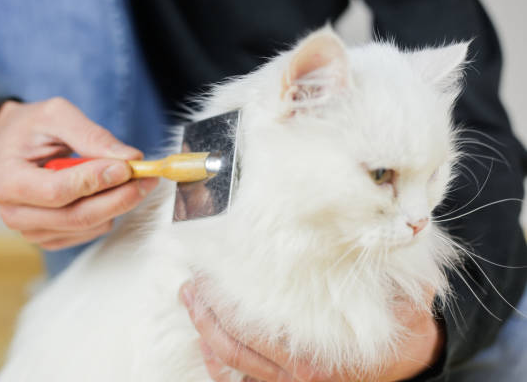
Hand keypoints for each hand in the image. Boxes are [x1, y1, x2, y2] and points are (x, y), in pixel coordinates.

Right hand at [0, 98, 157, 249]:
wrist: (11, 146)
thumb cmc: (30, 128)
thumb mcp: (56, 115)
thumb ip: (91, 135)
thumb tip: (130, 157)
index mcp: (8, 181)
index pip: (58, 191)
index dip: (96, 181)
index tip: (127, 166)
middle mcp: (15, 213)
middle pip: (77, 216)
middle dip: (118, 197)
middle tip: (146, 177)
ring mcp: (32, 230)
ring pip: (88, 226)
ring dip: (117, 204)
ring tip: (132, 178)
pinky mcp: (51, 237)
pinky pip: (90, 232)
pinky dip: (108, 212)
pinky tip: (111, 191)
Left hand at [179, 279, 443, 381]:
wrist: (413, 364)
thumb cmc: (404, 330)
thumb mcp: (406, 301)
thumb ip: (391, 273)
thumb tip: (379, 236)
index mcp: (316, 355)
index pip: (255, 328)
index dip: (225, 302)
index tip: (209, 274)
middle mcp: (296, 375)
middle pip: (233, 346)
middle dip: (205, 314)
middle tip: (190, 285)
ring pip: (233, 364)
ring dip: (206, 334)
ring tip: (191, 303)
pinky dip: (220, 367)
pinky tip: (207, 347)